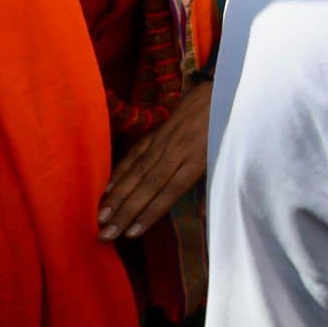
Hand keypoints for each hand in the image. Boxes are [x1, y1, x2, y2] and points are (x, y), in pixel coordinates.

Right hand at [98, 81, 210, 241]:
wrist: (220, 92)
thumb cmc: (226, 130)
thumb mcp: (227, 157)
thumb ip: (213, 187)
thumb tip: (203, 218)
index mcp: (198, 159)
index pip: (171, 190)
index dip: (151, 212)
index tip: (132, 233)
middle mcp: (177, 151)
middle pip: (148, 185)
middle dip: (125, 211)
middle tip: (105, 234)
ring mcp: (163, 141)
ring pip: (136, 172)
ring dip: (116, 196)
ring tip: (100, 218)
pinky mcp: (154, 133)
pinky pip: (134, 155)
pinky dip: (119, 173)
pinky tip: (106, 191)